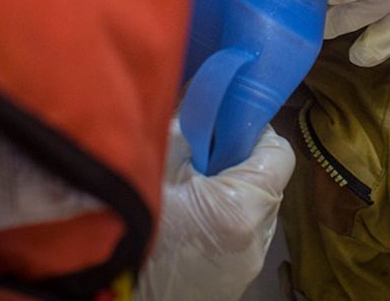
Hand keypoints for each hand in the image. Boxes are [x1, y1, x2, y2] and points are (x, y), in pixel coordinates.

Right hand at [135, 120, 294, 300]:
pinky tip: (188, 224)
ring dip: (230, 195)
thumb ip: (185, 133)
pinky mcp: (236, 280)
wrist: (110, 296)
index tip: (228, 128)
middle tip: (201, 158)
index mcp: (242, 207)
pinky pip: (241, 238)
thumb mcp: (153, 168)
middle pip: (267, 182)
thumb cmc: (126, 230)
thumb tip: (201, 107)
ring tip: (190, 194)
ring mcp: (249, 264)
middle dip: (237, 163)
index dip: (255, 133)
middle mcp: (256, 238)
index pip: (279, 152)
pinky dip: (222, 222)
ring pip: (254, 211)